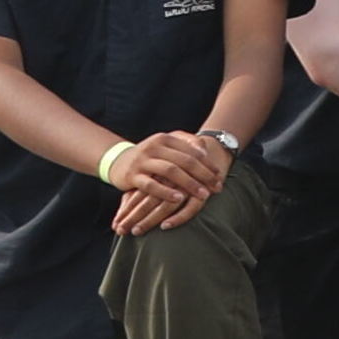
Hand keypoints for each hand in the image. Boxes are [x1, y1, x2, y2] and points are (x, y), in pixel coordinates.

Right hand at [106, 131, 221, 234]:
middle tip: (217, 187)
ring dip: (189, 184)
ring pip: (170, 172)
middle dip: (203, 175)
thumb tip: (207, 148)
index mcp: (166, 138)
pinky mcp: (132, 176)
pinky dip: (166, 192)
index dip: (208, 163)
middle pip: (184, 161)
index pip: (192, 151)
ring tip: (203, 195)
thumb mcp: (166, 145)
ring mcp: (143, 161)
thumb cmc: (150, 155)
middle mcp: (154, 147)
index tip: (220, 175)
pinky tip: (179, 199)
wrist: (118, 161)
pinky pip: (151, 185)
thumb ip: (185, 143)